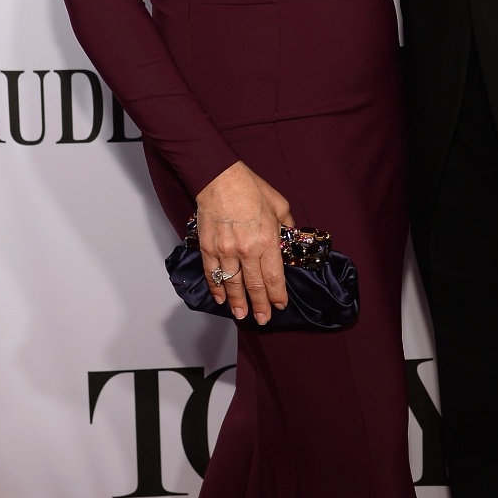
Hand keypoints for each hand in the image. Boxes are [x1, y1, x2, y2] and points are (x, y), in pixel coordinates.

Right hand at [195, 162, 294, 324]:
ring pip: (232, 284)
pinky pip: (212, 273)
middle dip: (260, 305)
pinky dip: (216, 288)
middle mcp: (247, 250)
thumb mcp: (279, 204)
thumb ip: (286, 224)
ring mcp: (226, 250)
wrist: (219, 178)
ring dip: (237, 302)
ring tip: (242, 314)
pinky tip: (220, 299)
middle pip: (255, 286)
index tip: (280, 305)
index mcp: (268, 240)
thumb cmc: (250, 188)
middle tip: (262, 319)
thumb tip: (288, 238)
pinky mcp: (209, 247)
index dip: (277, 295)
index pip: (274, 277)